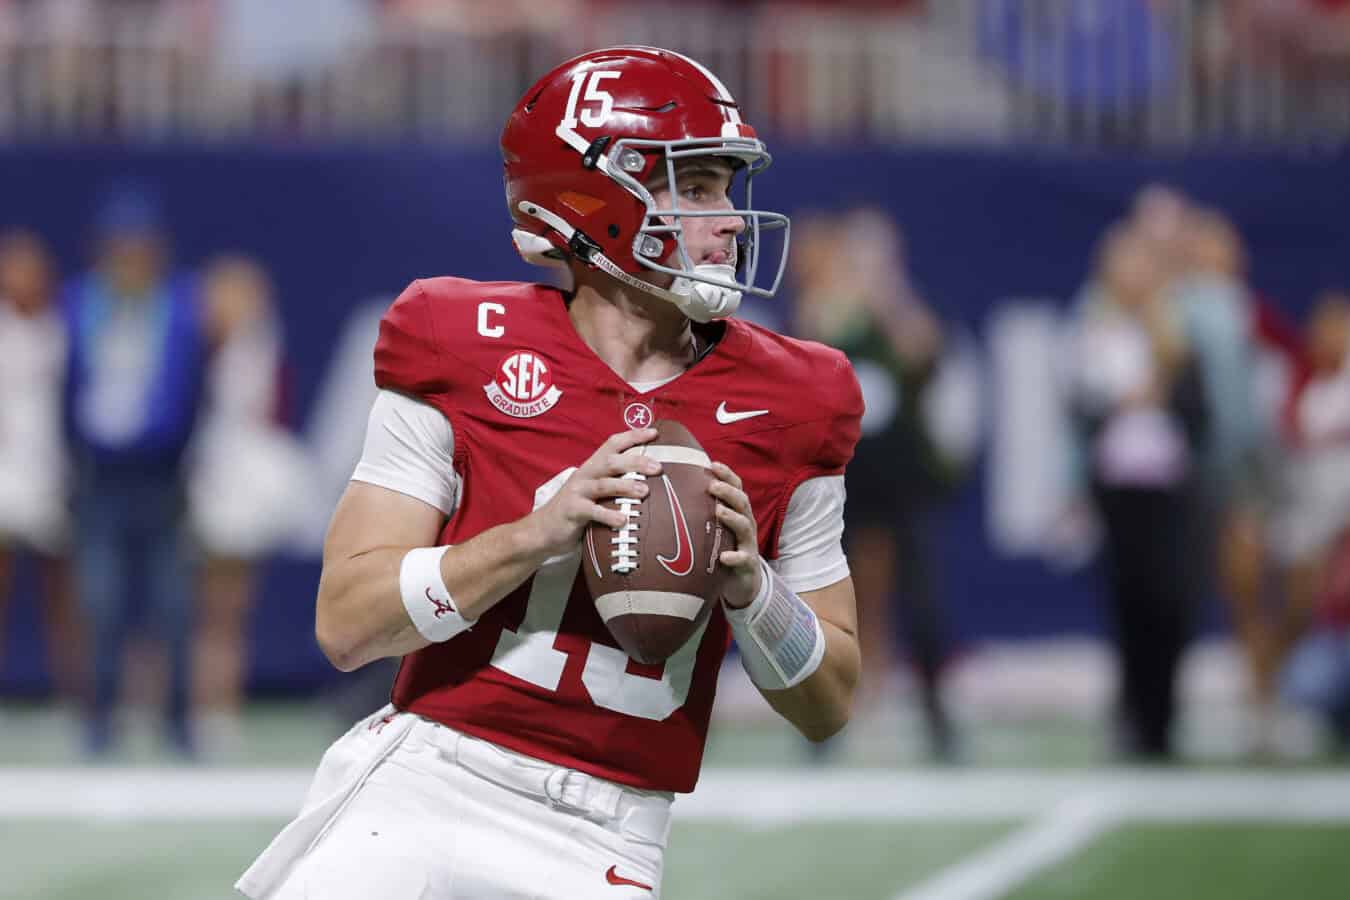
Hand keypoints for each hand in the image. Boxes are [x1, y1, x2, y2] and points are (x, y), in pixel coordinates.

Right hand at [527, 428, 660, 558]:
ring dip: (625, 486)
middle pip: (611, 462)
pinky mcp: (571, 511)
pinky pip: (591, 511)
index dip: (632, 436)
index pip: (612, 444)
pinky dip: (608, 515)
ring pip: (603, 484)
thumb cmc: (576, 510)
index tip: (654, 433)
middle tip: (657, 467)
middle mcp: (584, 475)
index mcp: (592, 467)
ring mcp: (576, 492)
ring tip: (645, 491)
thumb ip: (614, 484)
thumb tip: (650, 483)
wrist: (542, 530)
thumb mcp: (594, 492)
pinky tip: (623, 520)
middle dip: (635, 462)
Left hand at [708, 461, 762, 608]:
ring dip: (732, 517)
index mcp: (738, 512)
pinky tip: (723, 557)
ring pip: (744, 526)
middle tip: (712, 485)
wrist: (743, 582)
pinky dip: (734, 557)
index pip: (736, 488)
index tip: (712, 463)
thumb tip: (672, 493)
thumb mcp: (716, 528)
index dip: (727, 475)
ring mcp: (748, 544)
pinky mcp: (748, 564)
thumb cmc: (724, 548)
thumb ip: (702, 512)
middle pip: (742, 502)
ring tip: (718, 511)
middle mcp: (745, 524)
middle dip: (728, 492)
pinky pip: (743, 559)